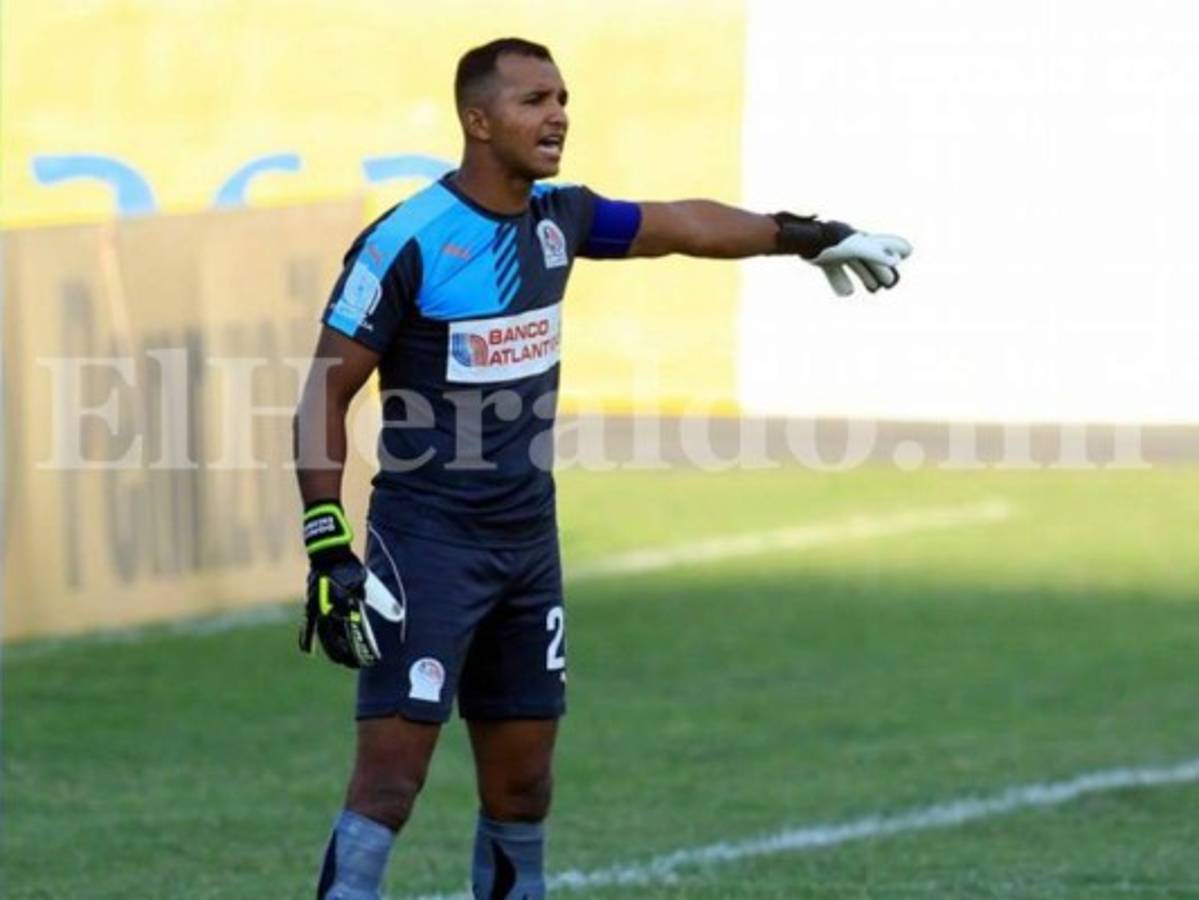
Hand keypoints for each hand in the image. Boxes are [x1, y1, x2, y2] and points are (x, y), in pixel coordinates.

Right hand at [298, 501, 380, 668]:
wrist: (328, 555)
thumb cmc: (351, 570)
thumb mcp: (371, 584)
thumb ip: (384, 601)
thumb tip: (398, 615)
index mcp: (344, 608)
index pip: (353, 636)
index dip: (360, 650)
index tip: (370, 659)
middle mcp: (329, 613)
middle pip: (336, 642)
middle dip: (346, 655)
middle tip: (355, 663)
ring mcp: (318, 611)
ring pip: (323, 637)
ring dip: (332, 650)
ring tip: (340, 660)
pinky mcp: (312, 607)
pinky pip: (308, 626)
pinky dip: (307, 638)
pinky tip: (308, 651)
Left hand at [772, 212, 912, 296]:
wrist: (802, 239)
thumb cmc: (832, 241)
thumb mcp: (856, 247)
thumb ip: (876, 254)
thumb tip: (896, 262)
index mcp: (862, 239)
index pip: (884, 242)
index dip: (896, 248)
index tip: (908, 252)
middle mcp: (850, 244)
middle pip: (870, 258)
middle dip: (880, 270)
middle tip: (890, 283)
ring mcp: (837, 251)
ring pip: (854, 266)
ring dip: (864, 276)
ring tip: (872, 290)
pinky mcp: (823, 259)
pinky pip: (833, 272)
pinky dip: (839, 282)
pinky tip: (845, 293)